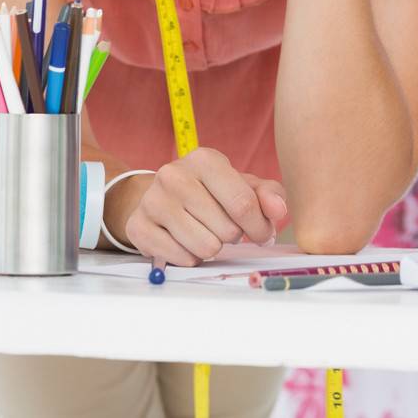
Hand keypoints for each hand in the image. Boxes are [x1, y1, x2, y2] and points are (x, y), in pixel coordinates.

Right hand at [117, 148, 287, 266]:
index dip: (259, 227)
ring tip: (206, 233)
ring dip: (213, 247)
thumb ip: (268, 195)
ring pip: (205, 247)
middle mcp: (174, 175)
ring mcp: (152, 200)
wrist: (163, 196)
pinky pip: (182, 258)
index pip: (243, 204)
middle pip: (226, 229)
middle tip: (224, 227)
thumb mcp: (243, 185)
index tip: (261, 234)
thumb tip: (279, 210)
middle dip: (233, 236)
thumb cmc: (211, 191)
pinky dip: (190, 257)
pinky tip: (186, 241)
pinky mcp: (138, 226)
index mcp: (205, 159)